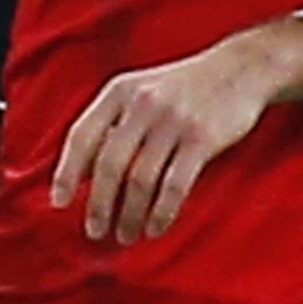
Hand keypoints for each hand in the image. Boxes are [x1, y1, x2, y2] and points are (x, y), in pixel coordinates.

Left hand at [49, 23, 302, 243]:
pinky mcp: (202, 138)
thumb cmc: (184, 88)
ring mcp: (172, 121)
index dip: (66, 173)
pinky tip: (155, 228)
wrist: (243, 68)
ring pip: (140, 180)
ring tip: (125, 235)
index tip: (59, 203)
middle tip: (94, 231)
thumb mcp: (141, 92)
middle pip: (108, 164)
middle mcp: (141, 105)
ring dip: (130, 215)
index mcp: (118, 92)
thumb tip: (81, 174)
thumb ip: (112, 124)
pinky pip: (174, 185)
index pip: (82, 136)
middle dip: (98, 204)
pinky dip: (161, 212)